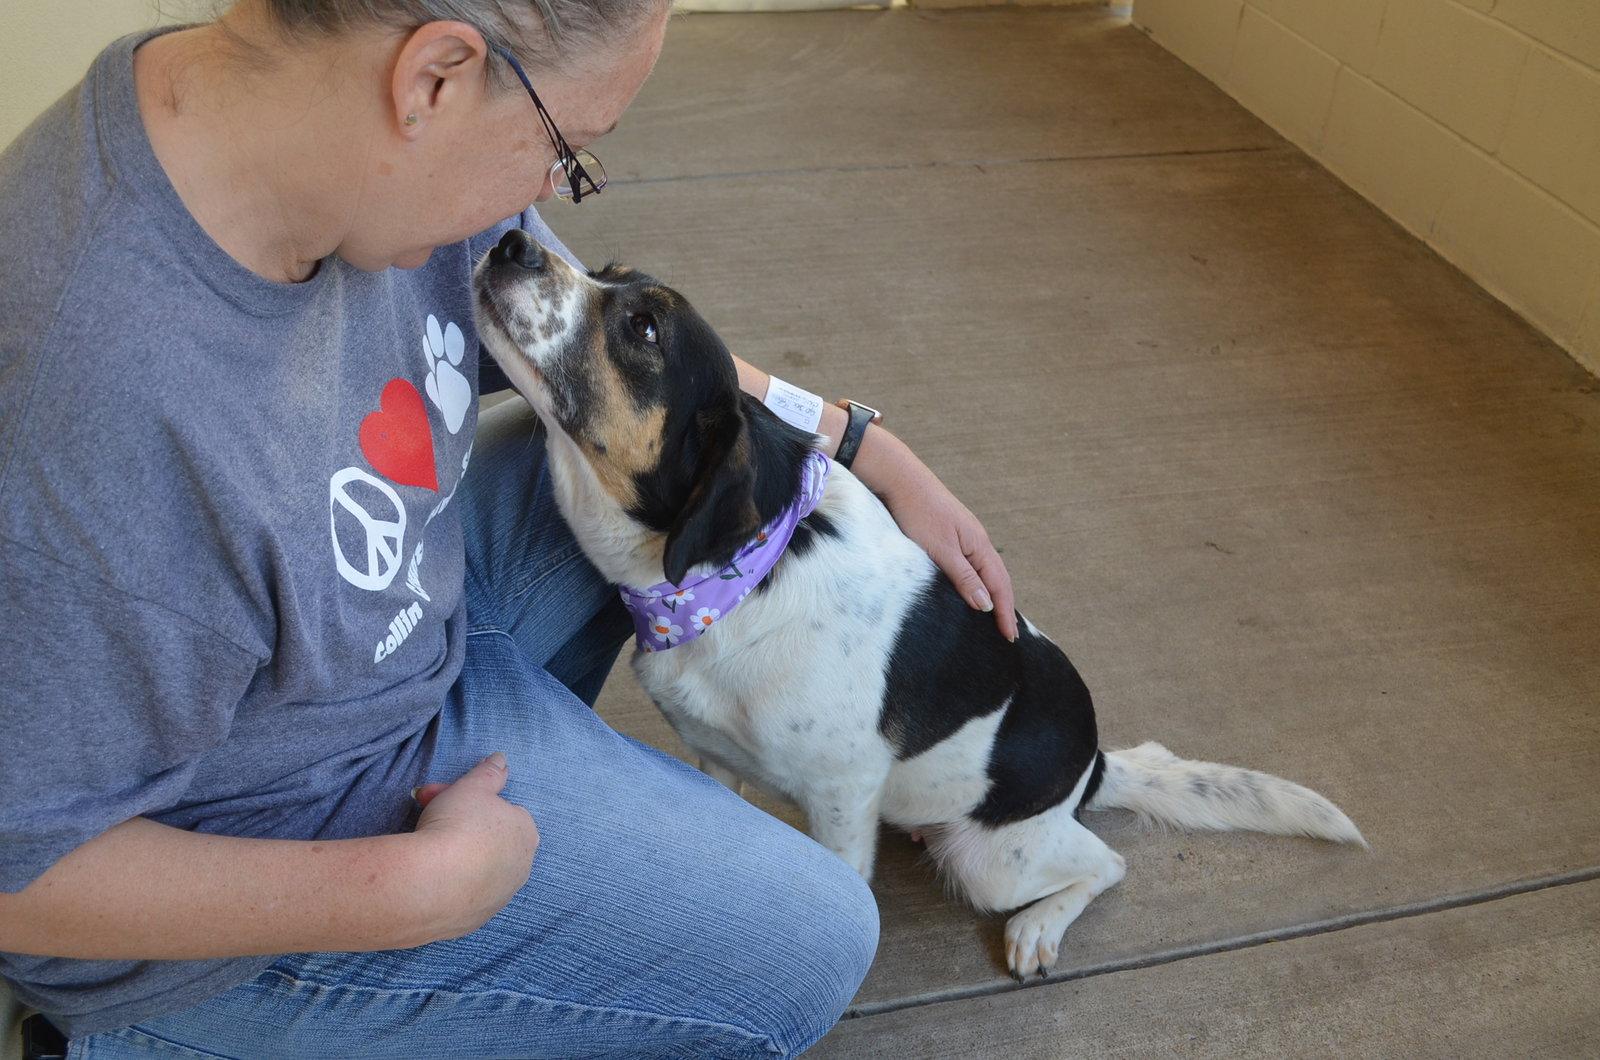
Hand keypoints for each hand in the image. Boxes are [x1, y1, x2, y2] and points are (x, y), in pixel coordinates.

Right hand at [408, 752, 538, 942]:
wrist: (429, 884)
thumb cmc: (456, 826)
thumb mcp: (471, 787)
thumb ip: (489, 772)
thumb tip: (502, 759)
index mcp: (526, 832)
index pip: (501, 810)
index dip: (468, 800)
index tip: (440, 797)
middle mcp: (521, 866)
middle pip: (489, 838)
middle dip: (458, 824)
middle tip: (423, 813)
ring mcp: (500, 897)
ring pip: (478, 869)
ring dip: (456, 856)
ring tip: (425, 849)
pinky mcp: (476, 920)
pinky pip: (464, 896)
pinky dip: (449, 885)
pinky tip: (428, 878)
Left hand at [857, 429, 1018, 641]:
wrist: (900, 479)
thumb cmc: (918, 513)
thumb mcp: (941, 550)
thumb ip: (964, 577)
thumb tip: (986, 605)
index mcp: (979, 545)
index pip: (1000, 585)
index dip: (1005, 612)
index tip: (1009, 637)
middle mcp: (977, 540)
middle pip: (998, 578)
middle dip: (1004, 606)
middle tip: (1008, 634)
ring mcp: (965, 536)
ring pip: (986, 571)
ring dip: (992, 595)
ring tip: (994, 617)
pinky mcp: (951, 534)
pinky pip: (972, 564)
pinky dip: (978, 582)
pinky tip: (971, 589)